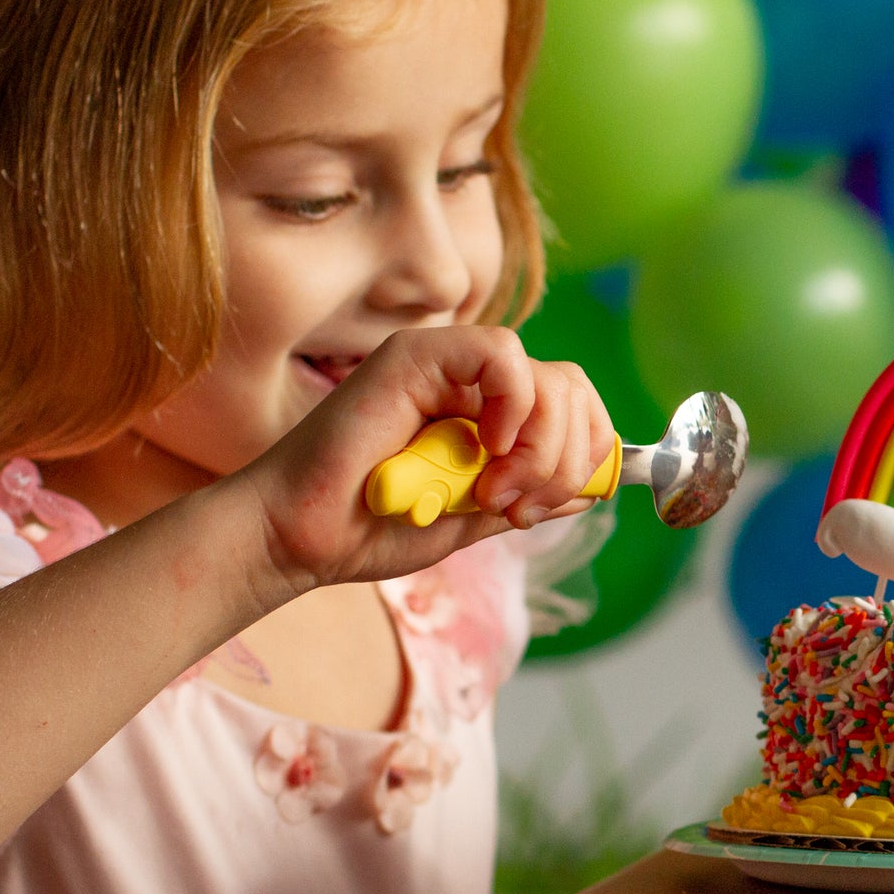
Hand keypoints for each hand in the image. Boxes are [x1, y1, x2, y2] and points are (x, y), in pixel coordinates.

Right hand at [237, 325, 614, 593]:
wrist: (302, 539)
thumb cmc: (372, 529)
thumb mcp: (474, 517)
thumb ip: (529, 495)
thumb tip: (591, 489)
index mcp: (489, 412)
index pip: (574, 405)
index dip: (585, 454)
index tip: (545, 507)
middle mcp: (471, 379)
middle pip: (571, 390)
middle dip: (567, 461)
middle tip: (518, 507)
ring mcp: (444, 363)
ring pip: (548, 378)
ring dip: (540, 450)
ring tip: (492, 493)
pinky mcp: (415, 356)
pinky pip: (501, 353)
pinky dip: (513, 406)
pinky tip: (486, 448)